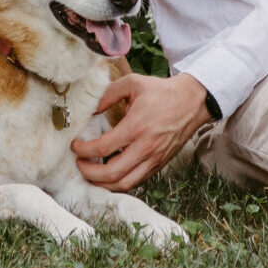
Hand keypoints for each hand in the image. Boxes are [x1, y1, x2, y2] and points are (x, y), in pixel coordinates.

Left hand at [72, 71, 209, 191]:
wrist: (192, 101)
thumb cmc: (161, 91)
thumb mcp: (133, 83)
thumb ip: (108, 94)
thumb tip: (89, 109)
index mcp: (137, 126)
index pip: (104, 147)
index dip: (84, 150)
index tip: (75, 146)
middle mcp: (146, 146)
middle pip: (112, 173)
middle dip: (90, 173)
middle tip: (79, 164)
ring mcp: (154, 158)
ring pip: (125, 183)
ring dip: (104, 183)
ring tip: (91, 174)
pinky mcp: (159, 164)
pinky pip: (137, 181)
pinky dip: (120, 182)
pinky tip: (109, 175)